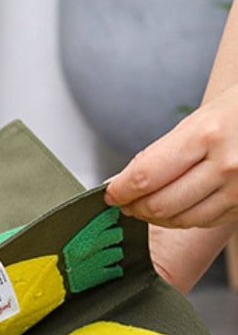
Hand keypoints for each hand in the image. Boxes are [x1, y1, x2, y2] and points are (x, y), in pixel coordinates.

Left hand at [105, 83, 237, 227]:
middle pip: (160, 204)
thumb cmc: (236, 113)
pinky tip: (178, 207)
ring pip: (181, 219)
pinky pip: (205, 222)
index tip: (110, 195)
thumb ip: (159, 154)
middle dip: (135, 207)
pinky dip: (183, 219)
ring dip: (156, 217)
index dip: (120, 191)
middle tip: (125, 204)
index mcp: (207, 134)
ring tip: (146, 207)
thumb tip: (121, 184)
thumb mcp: (196, 121)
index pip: (145, 177)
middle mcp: (226, 164)